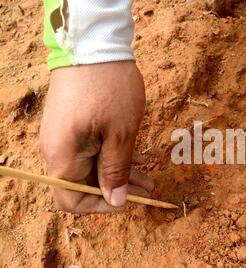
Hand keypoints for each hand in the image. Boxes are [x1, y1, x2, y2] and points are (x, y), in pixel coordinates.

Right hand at [40, 61, 153, 212]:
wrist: (94, 44)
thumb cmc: (110, 88)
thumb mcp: (121, 134)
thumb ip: (116, 170)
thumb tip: (116, 201)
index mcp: (63, 157)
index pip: (72, 201)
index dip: (101, 207)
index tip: (129, 201)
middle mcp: (57, 151)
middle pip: (83, 185)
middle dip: (117, 190)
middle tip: (148, 190)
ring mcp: (63, 136)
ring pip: (90, 168)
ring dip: (119, 174)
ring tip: (149, 178)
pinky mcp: (73, 125)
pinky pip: (91, 151)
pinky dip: (113, 157)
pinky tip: (137, 159)